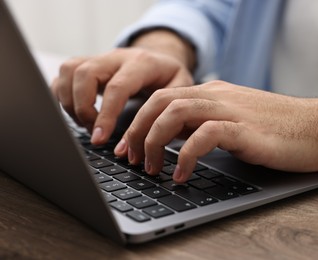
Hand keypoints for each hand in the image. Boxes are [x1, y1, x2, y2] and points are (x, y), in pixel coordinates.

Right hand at [51, 30, 194, 144]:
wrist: (162, 58)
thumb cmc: (170, 79)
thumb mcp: (176, 95)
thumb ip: (154, 118)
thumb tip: (125, 148)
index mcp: (142, 63)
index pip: (117, 87)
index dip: (105, 115)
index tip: (99, 139)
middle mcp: (117, 57)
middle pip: (85, 73)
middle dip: (83, 108)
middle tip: (94, 132)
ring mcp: (100, 58)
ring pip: (69, 70)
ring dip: (70, 102)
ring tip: (87, 124)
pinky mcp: (88, 63)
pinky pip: (64, 74)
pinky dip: (62, 95)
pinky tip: (76, 112)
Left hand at [114, 80, 317, 182]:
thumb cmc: (277, 129)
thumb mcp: (234, 120)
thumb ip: (205, 123)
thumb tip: (175, 138)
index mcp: (212, 93)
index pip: (162, 98)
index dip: (138, 121)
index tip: (128, 147)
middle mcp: (217, 96)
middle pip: (161, 102)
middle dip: (138, 130)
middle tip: (131, 159)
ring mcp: (231, 110)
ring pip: (177, 113)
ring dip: (156, 140)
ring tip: (151, 168)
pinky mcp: (245, 129)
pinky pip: (205, 135)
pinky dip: (187, 155)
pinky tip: (181, 174)